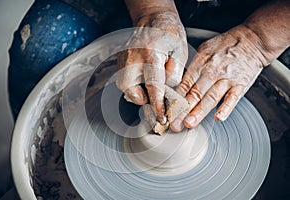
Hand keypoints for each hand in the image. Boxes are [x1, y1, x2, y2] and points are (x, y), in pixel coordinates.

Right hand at [116, 2, 187, 123]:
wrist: (153, 18)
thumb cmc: (169, 33)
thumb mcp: (180, 52)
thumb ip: (174, 75)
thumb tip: (170, 95)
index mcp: (151, 53)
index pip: (153, 85)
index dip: (158, 104)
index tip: (161, 117)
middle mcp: (133, 56)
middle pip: (128, 87)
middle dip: (140, 98)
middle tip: (152, 96)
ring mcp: (124, 58)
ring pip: (124, 85)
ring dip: (137, 91)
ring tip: (149, 87)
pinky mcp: (121, 60)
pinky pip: (123, 78)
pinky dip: (133, 84)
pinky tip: (143, 80)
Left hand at [171, 25, 269, 130]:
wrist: (252, 39)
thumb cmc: (226, 45)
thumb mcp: (204, 50)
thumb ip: (193, 67)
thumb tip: (180, 82)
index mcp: (200, 63)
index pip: (185, 84)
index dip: (175, 99)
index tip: (168, 111)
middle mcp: (212, 72)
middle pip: (195, 93)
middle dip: (183, 110)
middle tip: (174, 123)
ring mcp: (226, 79)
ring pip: (211, 97)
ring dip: (199, 111)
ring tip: (189, 123)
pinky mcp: (240, 84)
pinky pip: (233, 98)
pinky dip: (226, 108)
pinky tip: (219, 118)